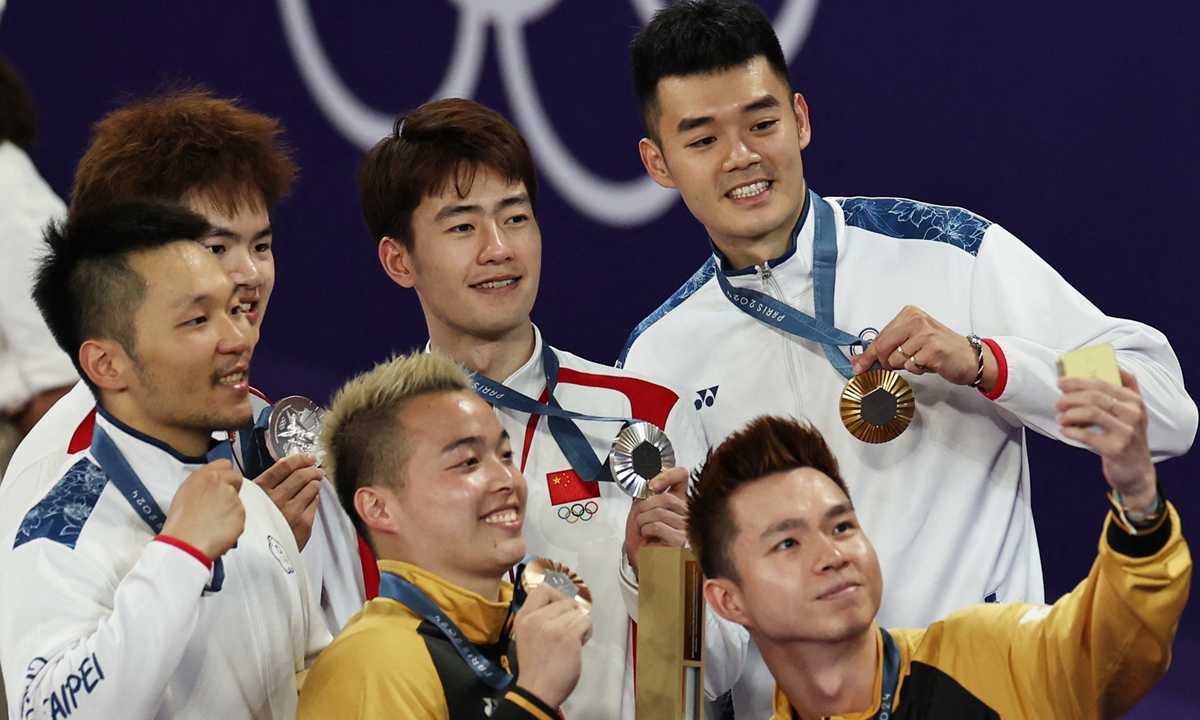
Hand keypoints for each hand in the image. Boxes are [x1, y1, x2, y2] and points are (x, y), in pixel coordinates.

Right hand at [161, 459, 245, 559]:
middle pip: (236, 478)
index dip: (225, 475)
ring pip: (237, 500)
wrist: (185, 542)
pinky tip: (219, 530)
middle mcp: (220, 481)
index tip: (220, 486)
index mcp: (204, 474)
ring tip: (214, 522)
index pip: (225, 464)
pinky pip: (239, 517)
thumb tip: (215, 484)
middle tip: (219, 505)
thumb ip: (204, 484)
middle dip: (232, 488)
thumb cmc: (180, 521)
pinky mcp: (240, 513)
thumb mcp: (186, 493)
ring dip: (230, 508)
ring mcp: (233, 497)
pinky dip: (233, 523)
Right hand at [253, 453, 323, 549]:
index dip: (300, 458)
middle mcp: (275, 500)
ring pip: (312, 487)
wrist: (261, 555)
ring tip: (316, 482)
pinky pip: (315, 502)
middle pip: (302, 475)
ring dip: (316, 482)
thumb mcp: (254, 500)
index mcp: (260, 490)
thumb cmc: (257, 523)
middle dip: (313, 470)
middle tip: (317, 469)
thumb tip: (295, 466)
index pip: (284, 466)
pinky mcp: (304, 523)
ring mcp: (291, 512)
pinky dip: (314, 497)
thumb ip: (270, 483)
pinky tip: (310, 499)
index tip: (310, 457)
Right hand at [514, 583, 592, 708]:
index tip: (561, 609)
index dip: (557, 595)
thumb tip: (563, 605)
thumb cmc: (535, 665)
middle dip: (570, 614)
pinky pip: (585, 622)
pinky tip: (578, 644)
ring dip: (579, 625)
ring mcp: (551, 626)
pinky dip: (586, 632)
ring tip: (572, 640)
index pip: (542, 589)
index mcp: (523, 617)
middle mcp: (536, 618)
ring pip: (577, 612)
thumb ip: (539, 618)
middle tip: (567, 631)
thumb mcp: (527, 635)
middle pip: (565, 601)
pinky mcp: (567, 636)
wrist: (537, 691)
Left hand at [624, 465, 689, 572]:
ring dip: (643, 521)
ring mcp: (686, 526)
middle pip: (666, 497)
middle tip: (640, 520)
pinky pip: (658, 525)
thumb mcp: (639, 511)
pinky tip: (649, 537)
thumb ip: (644, 494)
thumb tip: (643, 481)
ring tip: (643, 530)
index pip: (681, 476)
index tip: (652, 485)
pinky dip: (646, 530)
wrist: (641, 562)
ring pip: (659, 512)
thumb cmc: (642, 541)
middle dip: (644, 508)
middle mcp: (685, 512)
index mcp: (677, 500)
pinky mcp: (680, 539)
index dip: (667, 475)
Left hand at [850, 305, 996, 390]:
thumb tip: (858, 360)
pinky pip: (910, 367)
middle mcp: (916, 320)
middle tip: (905, 362)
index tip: (858, 366)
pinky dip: (918, 370)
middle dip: (887, 362)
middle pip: (883, 348)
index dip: (868, 355)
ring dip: (907, 366)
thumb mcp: (911, 342)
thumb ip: (886, 348)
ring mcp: (925, 334)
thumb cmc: (939, 348)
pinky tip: (930, 363)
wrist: (969, 357)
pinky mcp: (932, 350)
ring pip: (896, 360)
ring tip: (923, 359)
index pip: (880, 337)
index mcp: (909, 314)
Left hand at [1056, 369, 1155, 510]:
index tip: (1060, 383)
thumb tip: (1106, 366)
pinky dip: (1071, 431)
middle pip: (1094, 397)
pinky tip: (1064, 431)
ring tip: (1060, 418)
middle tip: (1057, 403)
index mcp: (1135, 400)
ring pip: (1090, 413)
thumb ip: (1124, 389)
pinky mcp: (1116, 449)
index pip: (1103, 383)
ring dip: (1069, 414)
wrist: (1137, 471)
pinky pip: (1086, 435)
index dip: (1078, 381)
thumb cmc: (1128, 437)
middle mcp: (1134, 413)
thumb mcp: (1132, 412)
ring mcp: (1126, 432)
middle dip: (1070, 398)